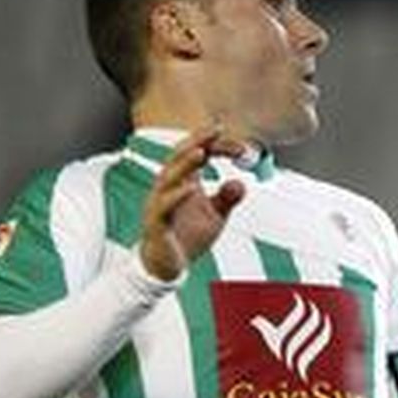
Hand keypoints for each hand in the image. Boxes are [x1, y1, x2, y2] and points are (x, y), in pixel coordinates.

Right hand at [139, 128, 246, 281]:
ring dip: (184, 164)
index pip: (197, 154)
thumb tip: (241, 184)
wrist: (167, 266)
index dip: (216, 146)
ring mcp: (159, 204)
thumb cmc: (187, 237)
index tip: (240, 146)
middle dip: (197, 142)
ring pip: (168, 177)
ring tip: (201, 152)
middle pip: (179, 157)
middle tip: (216, 130)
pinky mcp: (156, 223)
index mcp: (182, 182)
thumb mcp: (215, 216)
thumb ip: (227, 199)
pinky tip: (191, 189)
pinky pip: (163, 206)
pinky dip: (176, 196)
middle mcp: (168, 188)